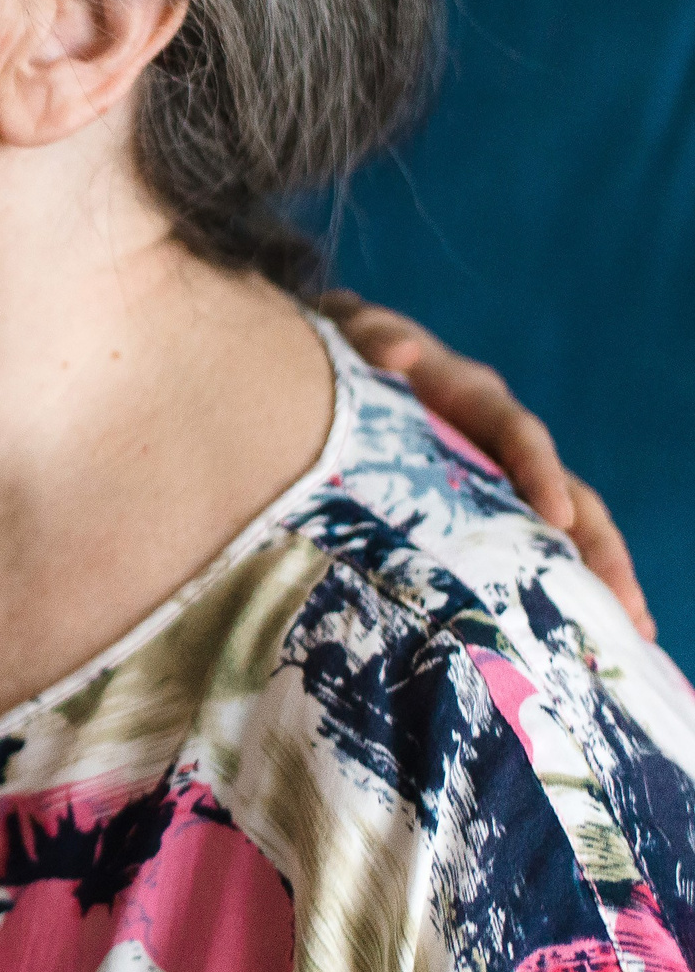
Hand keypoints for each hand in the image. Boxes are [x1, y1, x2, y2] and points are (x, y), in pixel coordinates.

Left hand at [323, 292, 654, 639]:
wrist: (337, 360)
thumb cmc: (348, 348)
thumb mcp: (355, 334)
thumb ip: (374, 338)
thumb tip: (400, 352)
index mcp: (475, 399)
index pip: (519, 435)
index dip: (541, 473)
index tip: (559, 516)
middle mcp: (501, 442)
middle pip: (566, 493)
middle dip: (600, 548)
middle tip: (629, 605)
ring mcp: (498, 478)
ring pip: (560, 529)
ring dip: (594, 578)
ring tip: (634, 633)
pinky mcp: (481, 509)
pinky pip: (525, 548)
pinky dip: (554, 585)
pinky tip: (580, 638)